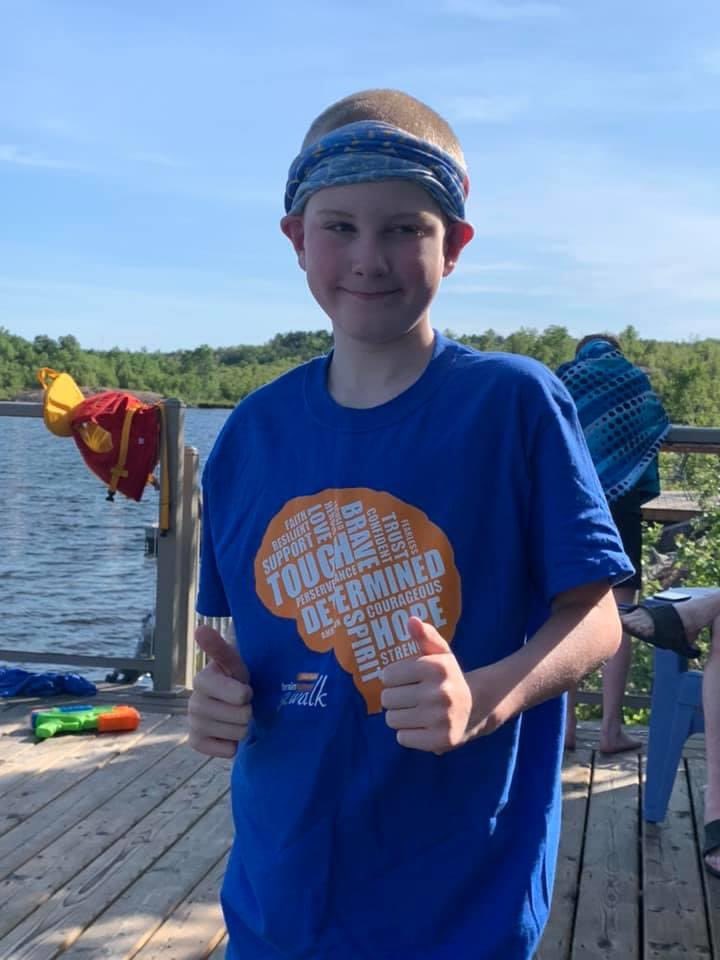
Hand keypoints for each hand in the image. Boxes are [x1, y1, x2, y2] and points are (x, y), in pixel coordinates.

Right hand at [188, 625, 252, 758]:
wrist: (235, 703)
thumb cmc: (237, 678)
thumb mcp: (235, 662)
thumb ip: (220, 647)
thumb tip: (200, 628)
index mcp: (202, 679)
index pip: (238, 695)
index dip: (246, 694)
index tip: (246, 688)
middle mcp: (193, 702)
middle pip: (240, 717)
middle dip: (248, 711)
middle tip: (244, 703)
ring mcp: (193, 723)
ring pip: (236, 734)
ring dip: (243, 727)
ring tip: (237, 716)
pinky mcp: (196, 742)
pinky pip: (225, 750)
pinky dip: (233, 745)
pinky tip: (229, 733)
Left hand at [381, 617, 472, 753]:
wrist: (476, 707)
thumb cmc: (448, 677)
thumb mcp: (440, 653)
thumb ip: (425, 635)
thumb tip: (411, 620)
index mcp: (437, 667)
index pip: (388, 675)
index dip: (393, 678)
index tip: (406, 680)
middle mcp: (440, 692)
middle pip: (387, 699)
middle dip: (394, 698)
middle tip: (411, 697)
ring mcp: (441, 717)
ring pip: (392, 719)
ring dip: (400, 717)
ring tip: (416, 712)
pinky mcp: (441, 740)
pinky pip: (403, 738)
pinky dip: (408, 734)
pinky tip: (422, 726)